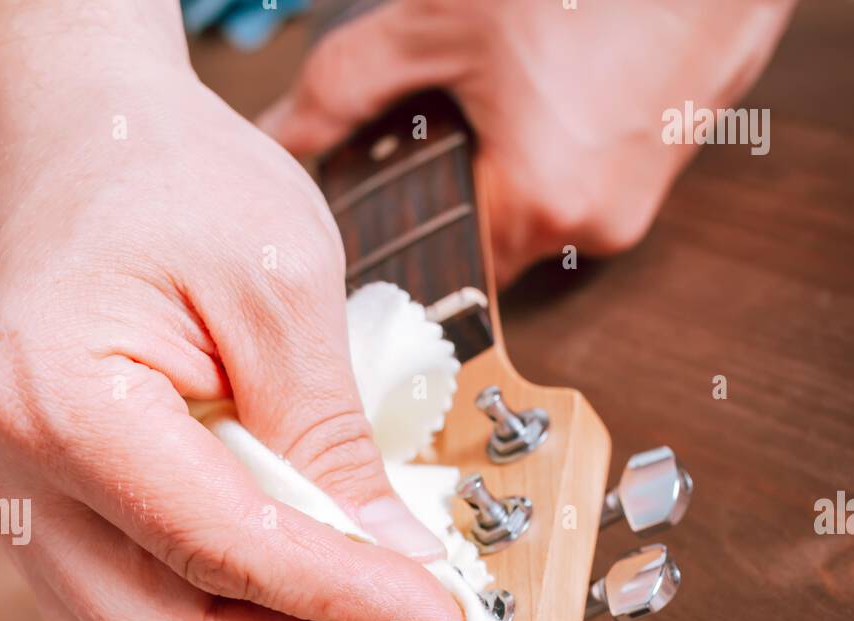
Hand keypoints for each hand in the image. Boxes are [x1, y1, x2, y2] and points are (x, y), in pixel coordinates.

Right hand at [0, 0, 461, 620]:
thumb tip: (392, 554)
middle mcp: (19, 478)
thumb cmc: (168, 180)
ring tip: (342, 617)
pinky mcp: (49, 530)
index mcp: (65, 402)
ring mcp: (23, 515)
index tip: (431, 611)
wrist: (83, 146)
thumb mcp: (281, 282)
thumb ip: (332, 437)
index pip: (222, 550)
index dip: (343, 596)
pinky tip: (279, 609)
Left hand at [262, 0, 795, 283]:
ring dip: (507, 174)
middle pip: (486, 247)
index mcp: (534, 203)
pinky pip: (578, 192)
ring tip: (510, 100)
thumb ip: (349, 84)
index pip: (438, 276)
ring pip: (533, 220)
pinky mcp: (653, 184)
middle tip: (449, 126)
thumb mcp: (443, 21)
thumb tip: (285, 132)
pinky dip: (552, 157)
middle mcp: (588, 227)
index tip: (382, 225)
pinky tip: (550, 97)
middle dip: (456, 195)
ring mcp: (629, 212)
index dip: (403, 245)